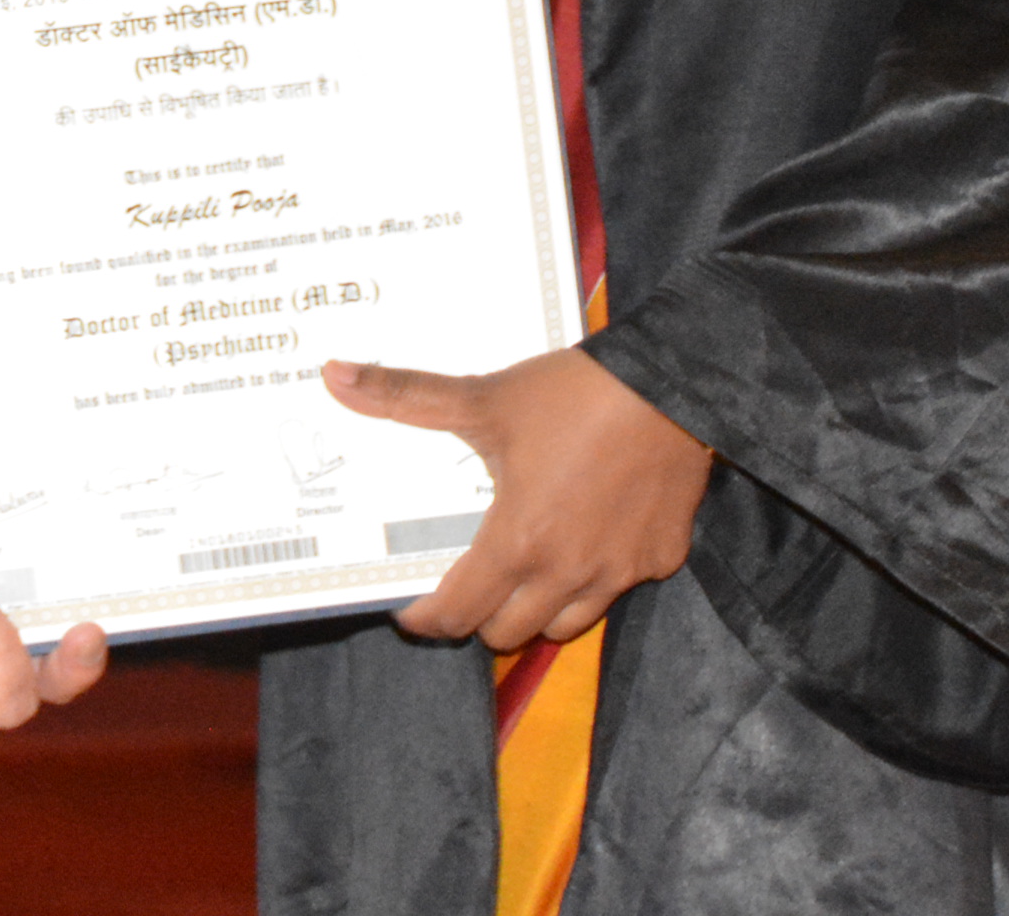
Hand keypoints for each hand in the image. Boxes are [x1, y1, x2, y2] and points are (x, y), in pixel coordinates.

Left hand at [330, 348, 707, 648]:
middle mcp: (568, 572)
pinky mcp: (662, 559)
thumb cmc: (575, 395)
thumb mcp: (484, 398)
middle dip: (480, 616)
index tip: (412, 607)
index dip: (427, 619)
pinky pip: (619, 588)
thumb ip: (406, 396)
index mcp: (518, 541)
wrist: (673, 383)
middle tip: (469, 580)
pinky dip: (599, 576)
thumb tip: (334, 376)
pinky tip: (590, 535)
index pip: (457, 614)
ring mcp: (620, 572)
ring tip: (525, 568)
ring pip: (566, 625)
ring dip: (538, 609)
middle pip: (508, 633)